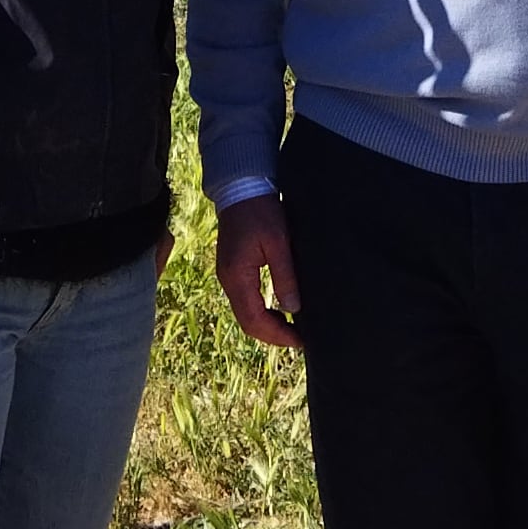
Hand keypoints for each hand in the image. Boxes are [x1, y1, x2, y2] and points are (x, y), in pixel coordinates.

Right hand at [212, 196, 302, 351]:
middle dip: (272, 335)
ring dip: (266, 324)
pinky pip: (245, 300)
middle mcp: (228, 280)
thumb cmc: (261, 211)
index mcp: (237, 276)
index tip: (299, 341)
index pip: (254, 320)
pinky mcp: (233, 269)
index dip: (277, 334)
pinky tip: (278, 310)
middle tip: (298, 340)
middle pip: (247, 322)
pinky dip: (261, 311)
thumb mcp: (278, 243)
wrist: (242, 188)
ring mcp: (228, 275)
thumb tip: (293, 309)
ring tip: (291, 328)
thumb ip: (285, 277)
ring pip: (245, 313)